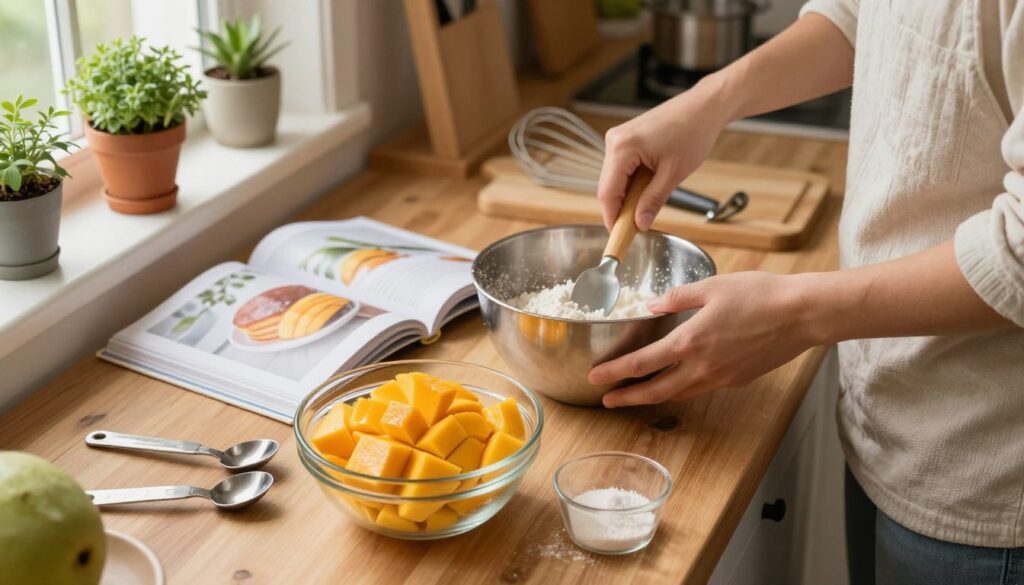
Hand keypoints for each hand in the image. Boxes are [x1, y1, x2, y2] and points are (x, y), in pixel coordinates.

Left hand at [588, 272, 816, 407]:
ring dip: (654, 396)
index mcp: (690, 342)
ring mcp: (721, 377)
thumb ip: (677, 298)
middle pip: (655, 391)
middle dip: (627, 397)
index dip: (615, 372)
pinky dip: (682, 388)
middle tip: (606, 401)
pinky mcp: (737, 379)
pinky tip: (677, 381)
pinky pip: (701, 388)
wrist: (802, 314)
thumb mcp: (712, 286)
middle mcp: (702, 366)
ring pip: (679, 393)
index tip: (595, 378)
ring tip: (636, 395)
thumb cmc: (760, 295)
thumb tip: (651, 306)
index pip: (641, 364)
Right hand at [598, 81, 729, 230]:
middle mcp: (614, 140)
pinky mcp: (625, 138)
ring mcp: (618, 138)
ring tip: (648, 203)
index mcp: (622, 148)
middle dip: (621, 207)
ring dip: (628, 195)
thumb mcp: (674, 174)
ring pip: (614, 178)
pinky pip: (621, 167)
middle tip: (637, 226)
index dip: (612, 217)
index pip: (607, 192)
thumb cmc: (693, 133)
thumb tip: (639, 223)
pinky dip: (631, 182)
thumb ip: (653, 200)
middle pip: (608, 186)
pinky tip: (648, 186)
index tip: (620, 236)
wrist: (704, 107)